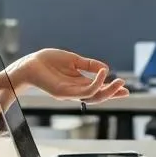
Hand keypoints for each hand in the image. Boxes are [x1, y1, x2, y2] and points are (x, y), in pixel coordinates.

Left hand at [12, 49, 127, 103]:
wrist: (29, 64)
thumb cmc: (48, 61)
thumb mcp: (73, 60)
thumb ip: (89, 64)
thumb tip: (106, 68)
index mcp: (78, 83)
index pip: (97, 89)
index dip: (111, 89)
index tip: (125, 88)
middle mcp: (75, 91)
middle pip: (98, 96)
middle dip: (113, 93)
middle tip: (126, 89)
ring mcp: (69, 93)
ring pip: (93, 96)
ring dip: (108, 90)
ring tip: (119, 82)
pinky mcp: (63, 93)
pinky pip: (83, 91)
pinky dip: (95, 84)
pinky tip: (103, 74)